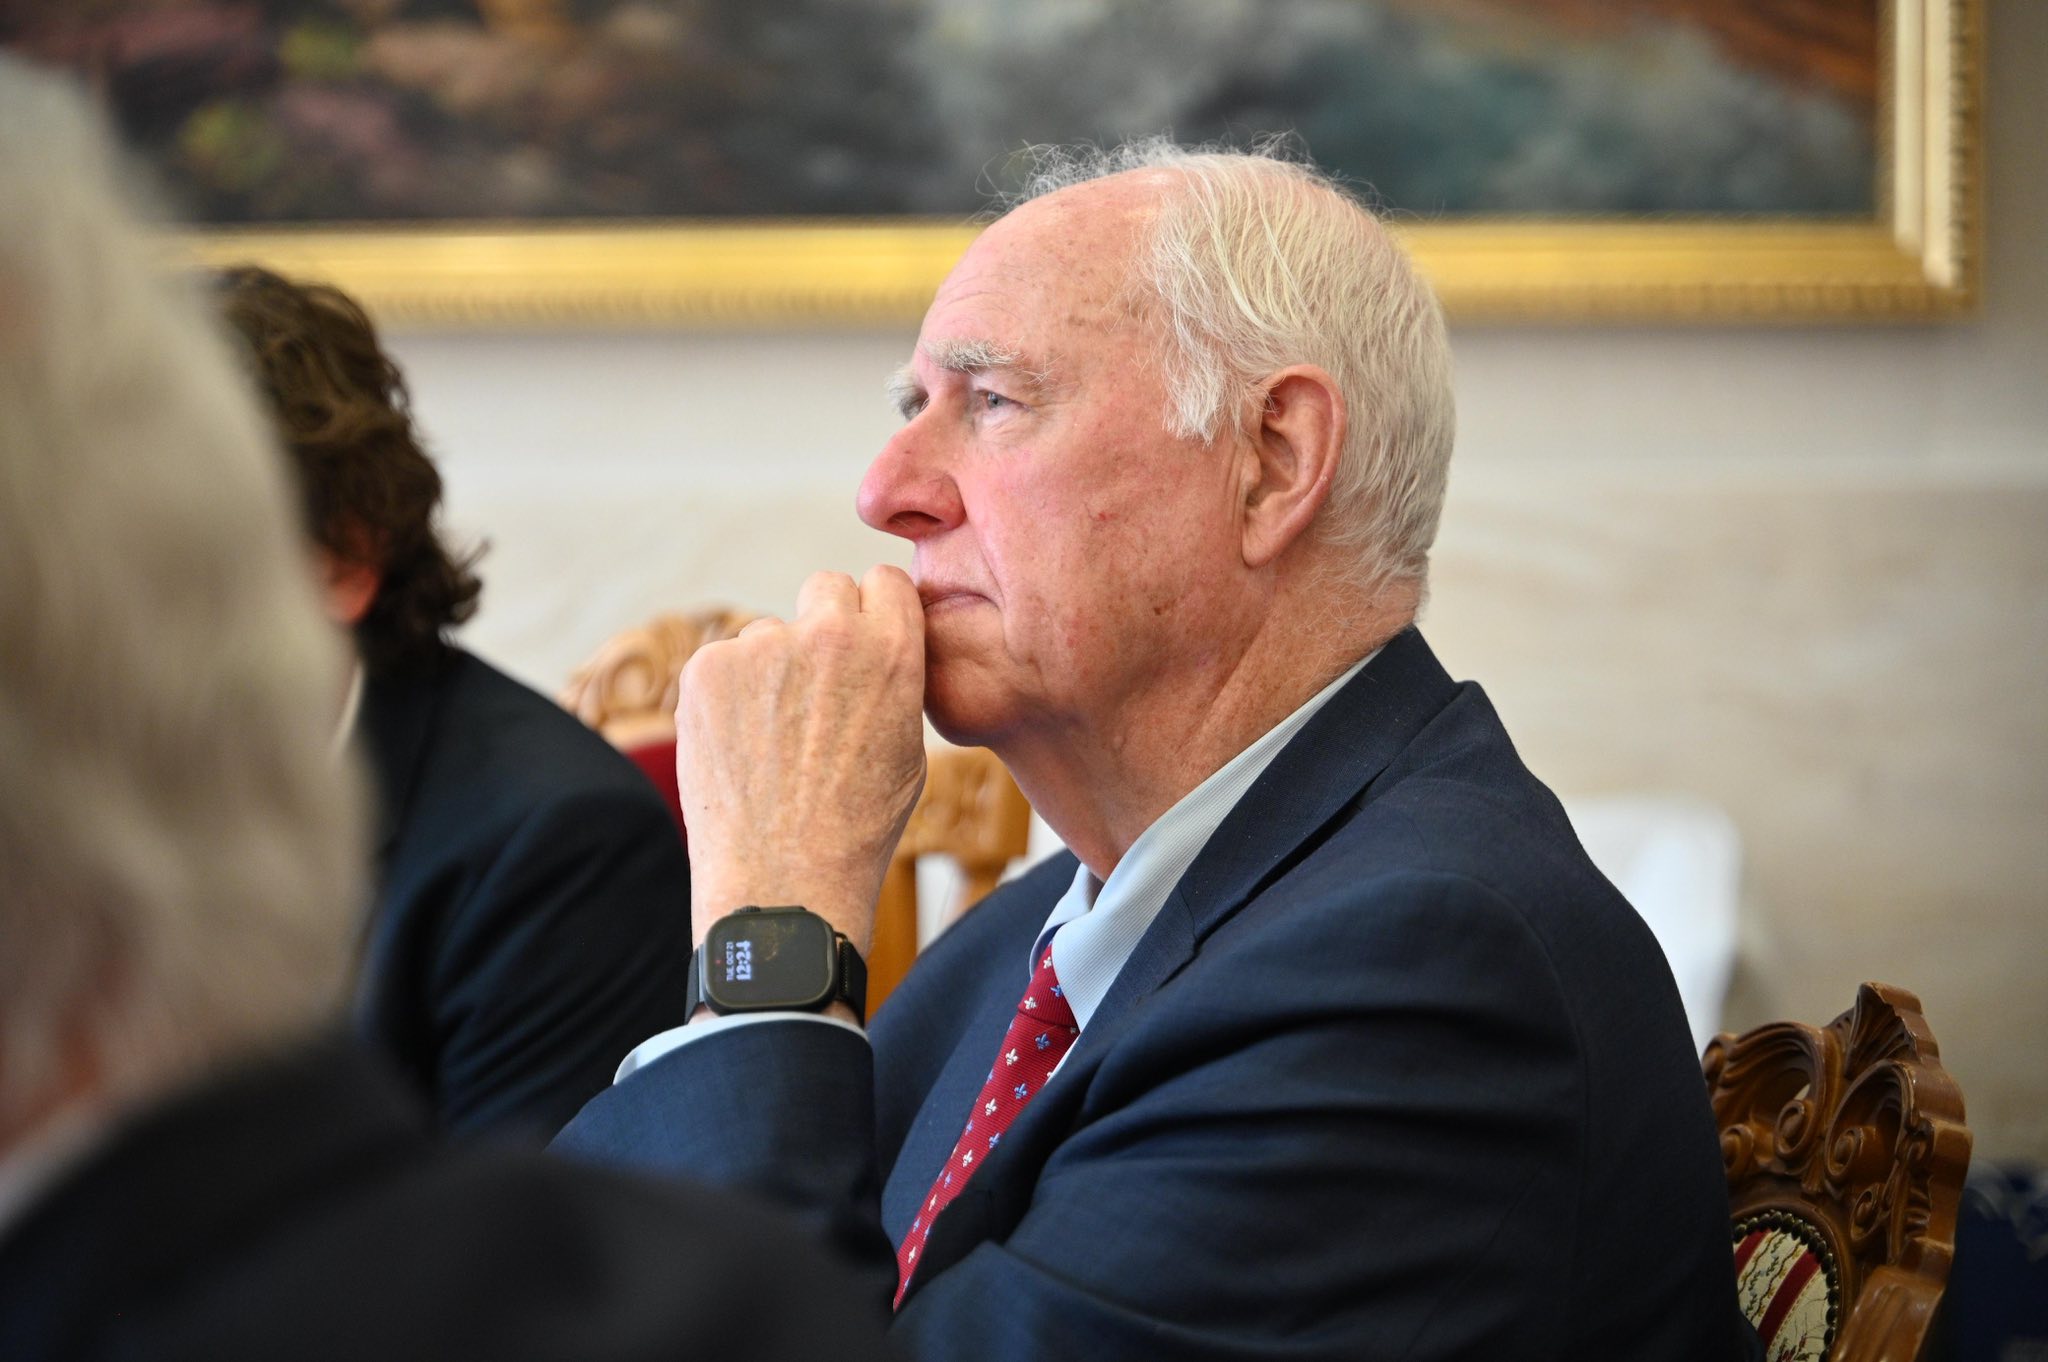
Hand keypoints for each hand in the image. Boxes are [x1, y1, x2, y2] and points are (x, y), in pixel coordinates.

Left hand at [674, 566, 926, 958]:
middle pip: (826, 588)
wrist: (784, 882)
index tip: (865, 638)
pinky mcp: (705, 670)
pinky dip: (728, 696)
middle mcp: (828, 635)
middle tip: (815, 687)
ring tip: (774, 744)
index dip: (876, 612)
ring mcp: (761, 648)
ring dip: (771, 671)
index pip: (885, 581)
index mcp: (892, 651)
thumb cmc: (857, 828)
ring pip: (768, 634)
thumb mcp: (909, 747)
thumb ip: (893, 679)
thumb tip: (875, 645)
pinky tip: (741, 749)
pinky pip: (722, 663)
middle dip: (822, 625)